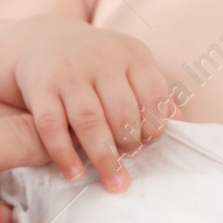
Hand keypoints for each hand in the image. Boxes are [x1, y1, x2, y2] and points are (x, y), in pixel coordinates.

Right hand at [13, 14, 178, 189]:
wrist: (47, 40)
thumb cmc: (100, 66)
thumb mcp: (132, 68)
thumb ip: (155, 94)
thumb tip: (181, 124)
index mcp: (131, 55)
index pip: (153, 94)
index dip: (155, 125)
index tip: (150, 143)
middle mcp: (101, 60)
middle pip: (122, 110)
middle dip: (130, 142)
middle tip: (130, 160)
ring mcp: (69, 73)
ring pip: (89, 120)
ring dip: (104, 156)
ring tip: (114, 182)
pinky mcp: (41, 87)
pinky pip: (51, 126)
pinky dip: (63, 154)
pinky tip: (75, 174)